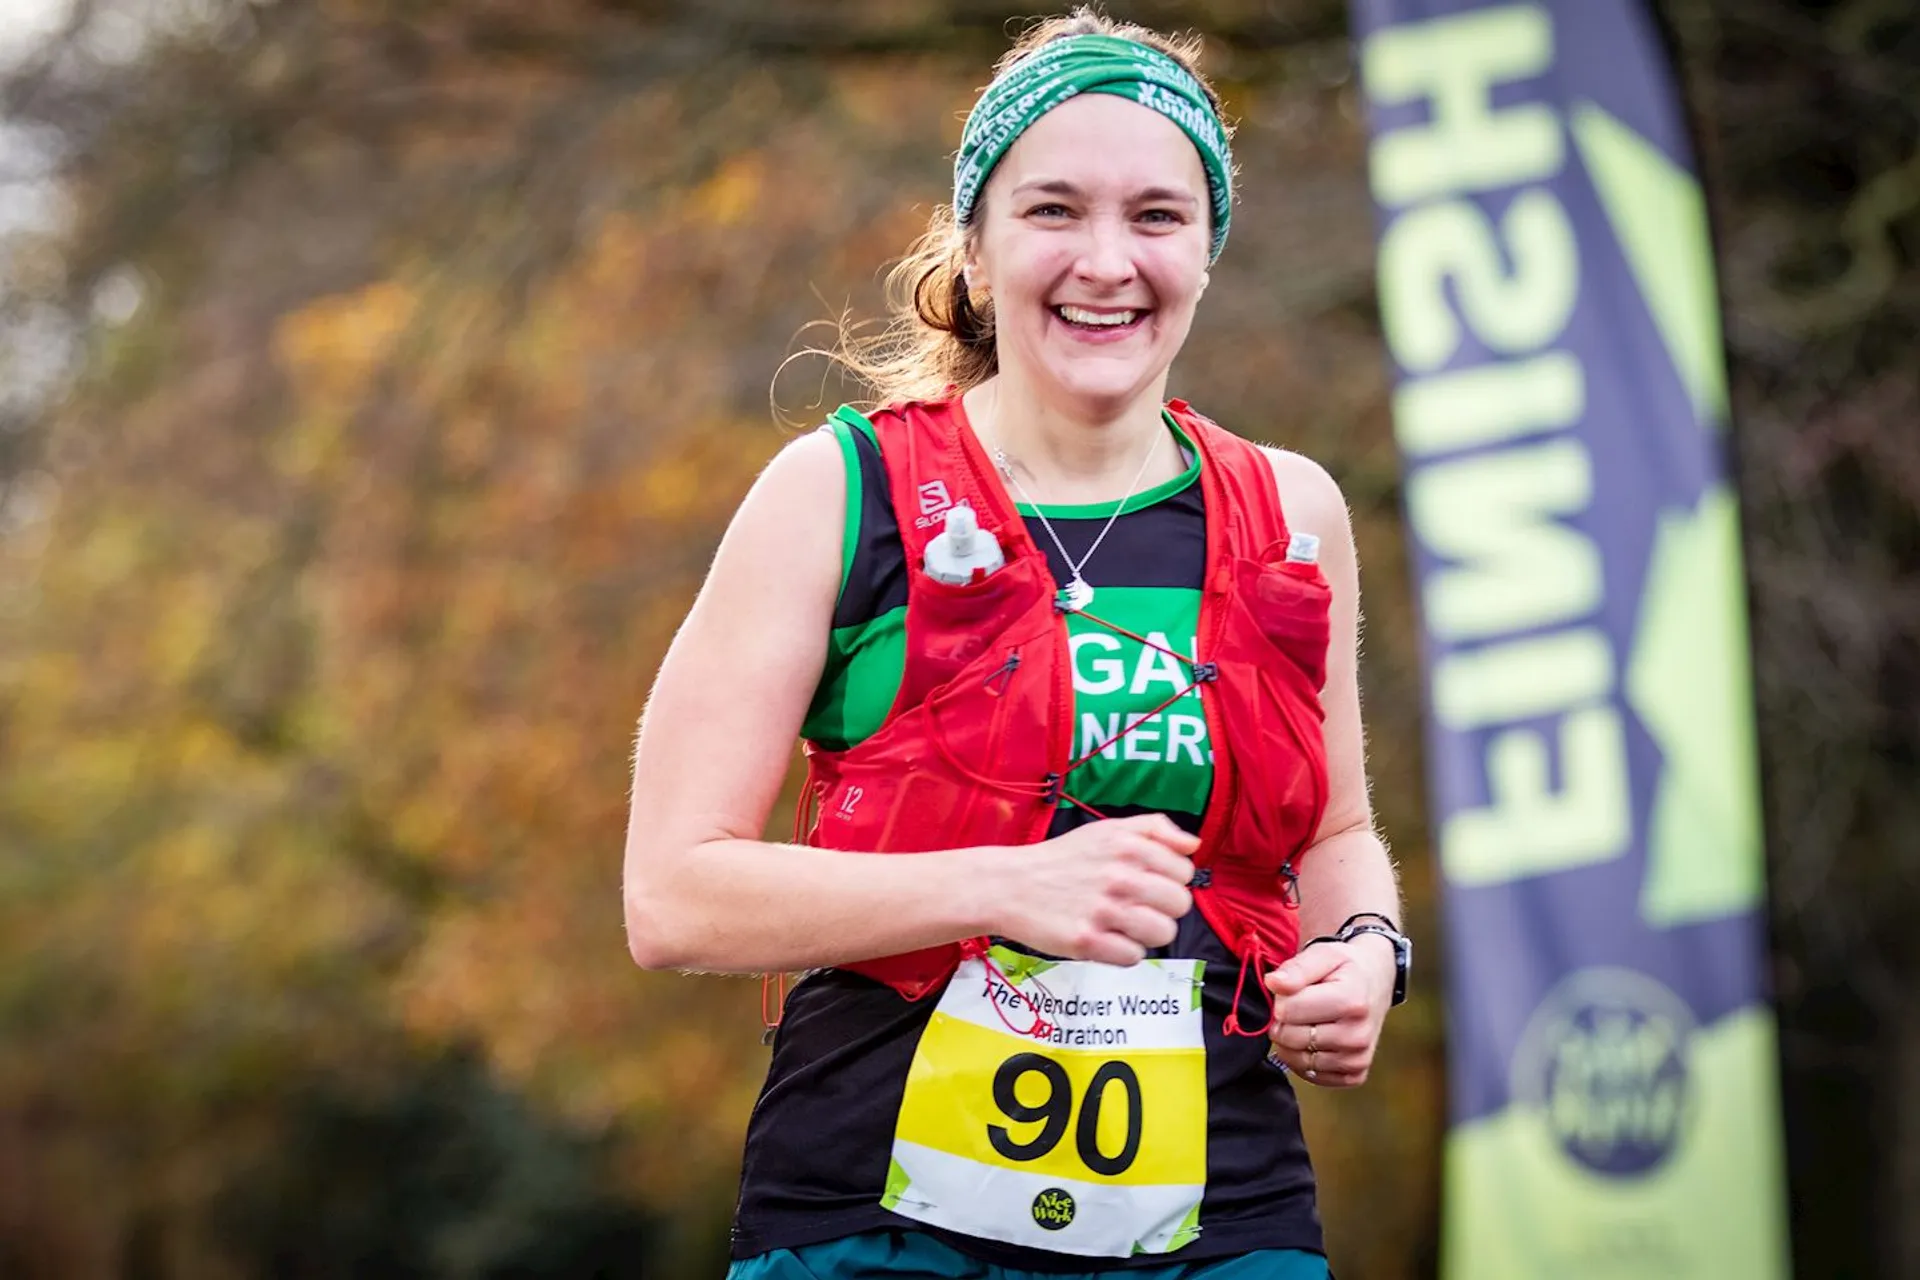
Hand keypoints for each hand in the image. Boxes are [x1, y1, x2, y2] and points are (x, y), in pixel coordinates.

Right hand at [995, 816, 1198, 965]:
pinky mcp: (1087, 941)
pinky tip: (1105, 938)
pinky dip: (1122, 952)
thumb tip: (1193, 845)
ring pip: (1163, 933)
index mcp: (1128, 845)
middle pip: (1180, 905)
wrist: (1009, 885)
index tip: (1148, 883)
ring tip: (1122, 924)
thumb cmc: (1063, 859)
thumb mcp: (1108, 829)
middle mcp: (1119, 876)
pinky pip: (1134, 956)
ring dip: (1146, 933)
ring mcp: (1104, 910)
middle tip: (1135, 906)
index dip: (1170, 880)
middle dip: (1162, 909)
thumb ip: (1155, 829)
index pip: (1185, 872)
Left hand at [1262, 937, 1394, 1087]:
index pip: (1289, 1011)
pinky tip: (1313, 1040)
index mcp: (1352, 1000)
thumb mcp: (1323, 954)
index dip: (1281, 999)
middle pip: (1292, 1037)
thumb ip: (1297, 968)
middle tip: (1296, 1006)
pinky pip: (1312, 1076)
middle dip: (1284, 1021)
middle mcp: (1359, 1034)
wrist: (1374, 983)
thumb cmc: (1345, 968)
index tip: (1291, 990)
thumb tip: (1273, 983)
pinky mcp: (1355, 1074)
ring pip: (1299, 1060)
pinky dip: (1304, 1060)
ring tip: (1305, 1021)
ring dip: (1291, 1042)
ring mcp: (1358, 1057)